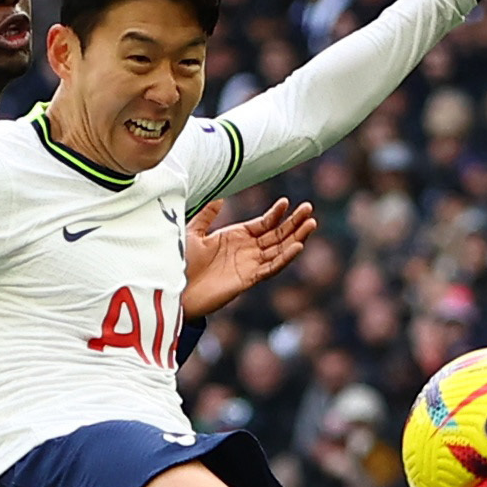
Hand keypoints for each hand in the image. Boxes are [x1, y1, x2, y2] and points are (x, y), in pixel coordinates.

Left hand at [181, 197, 314, 318]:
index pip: (263, 224)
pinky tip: (297, 246)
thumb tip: (219, 198)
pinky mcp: (248, 279)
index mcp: (236, 237)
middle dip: (294, 222)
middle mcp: (246, 250)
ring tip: (311, 223)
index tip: (287, 202)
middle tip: (309, 208)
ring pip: (280, 250)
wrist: (174, 289)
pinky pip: (271, 267)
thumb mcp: (192, 233)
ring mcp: (249, 265)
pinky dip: (285, 258)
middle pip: (277, 235)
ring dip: (297, 237)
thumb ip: (206, 216)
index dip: (276, 214)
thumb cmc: (180, 262)